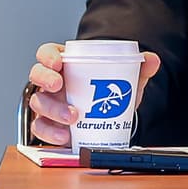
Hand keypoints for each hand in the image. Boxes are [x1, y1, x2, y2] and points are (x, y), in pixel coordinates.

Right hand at [26, 42, 160, 146]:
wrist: (108, 120)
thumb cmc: (108, 92)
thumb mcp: (125, 79)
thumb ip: (139, 68)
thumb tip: (151, 59)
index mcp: (66, 64)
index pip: (47, 53)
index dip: (48, 56)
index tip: (58, 62)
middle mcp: (52, 82)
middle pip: (37, 74)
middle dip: (45, 79)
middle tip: (59, 86)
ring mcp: (47, 103)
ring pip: (38, 102)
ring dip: (53, 110)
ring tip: (72, 117)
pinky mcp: (47, 123)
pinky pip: (40, 127)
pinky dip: (51, 132)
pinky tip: (65, 135)